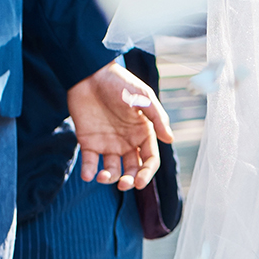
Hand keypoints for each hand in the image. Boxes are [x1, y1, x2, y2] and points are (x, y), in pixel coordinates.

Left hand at [67, 62, 174, 189]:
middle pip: (132, 169)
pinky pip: (89, 162)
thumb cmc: (120, 83)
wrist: (90, 74)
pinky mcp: (88, 142)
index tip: (140, 182)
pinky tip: (88, 174)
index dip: (147, 173)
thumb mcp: (143, 97)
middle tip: (123, 184)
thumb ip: (157, 118)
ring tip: (103, 176)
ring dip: (109, 178)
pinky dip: (88, 171)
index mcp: (143, 133)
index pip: (149, 160)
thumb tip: (170, 139)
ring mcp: (107, 143)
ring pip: (112, 170)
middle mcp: (127, 141)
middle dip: (130, 181)